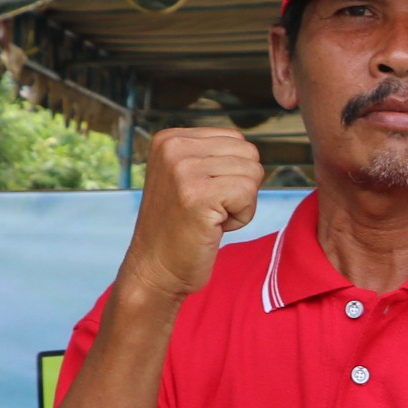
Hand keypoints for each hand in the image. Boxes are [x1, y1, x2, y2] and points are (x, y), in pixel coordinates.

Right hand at [120, 127, 263, 301]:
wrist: (155, 269)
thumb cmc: (179, 229)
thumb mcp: (186, 177)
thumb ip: (211, 156)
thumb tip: (251, 150)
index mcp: (170, 138)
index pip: (236, 139)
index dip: (232, 174)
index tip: (204, 196)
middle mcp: (173, 147)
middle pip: (249, 154)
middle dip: (240, 187)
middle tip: (209, 210)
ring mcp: (183, 169)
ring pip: (253, 173)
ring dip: (240, 204)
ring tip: (209, 218)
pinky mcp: (196, 194)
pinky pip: (248, 194)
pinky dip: (241, 218)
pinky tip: (214, 227)